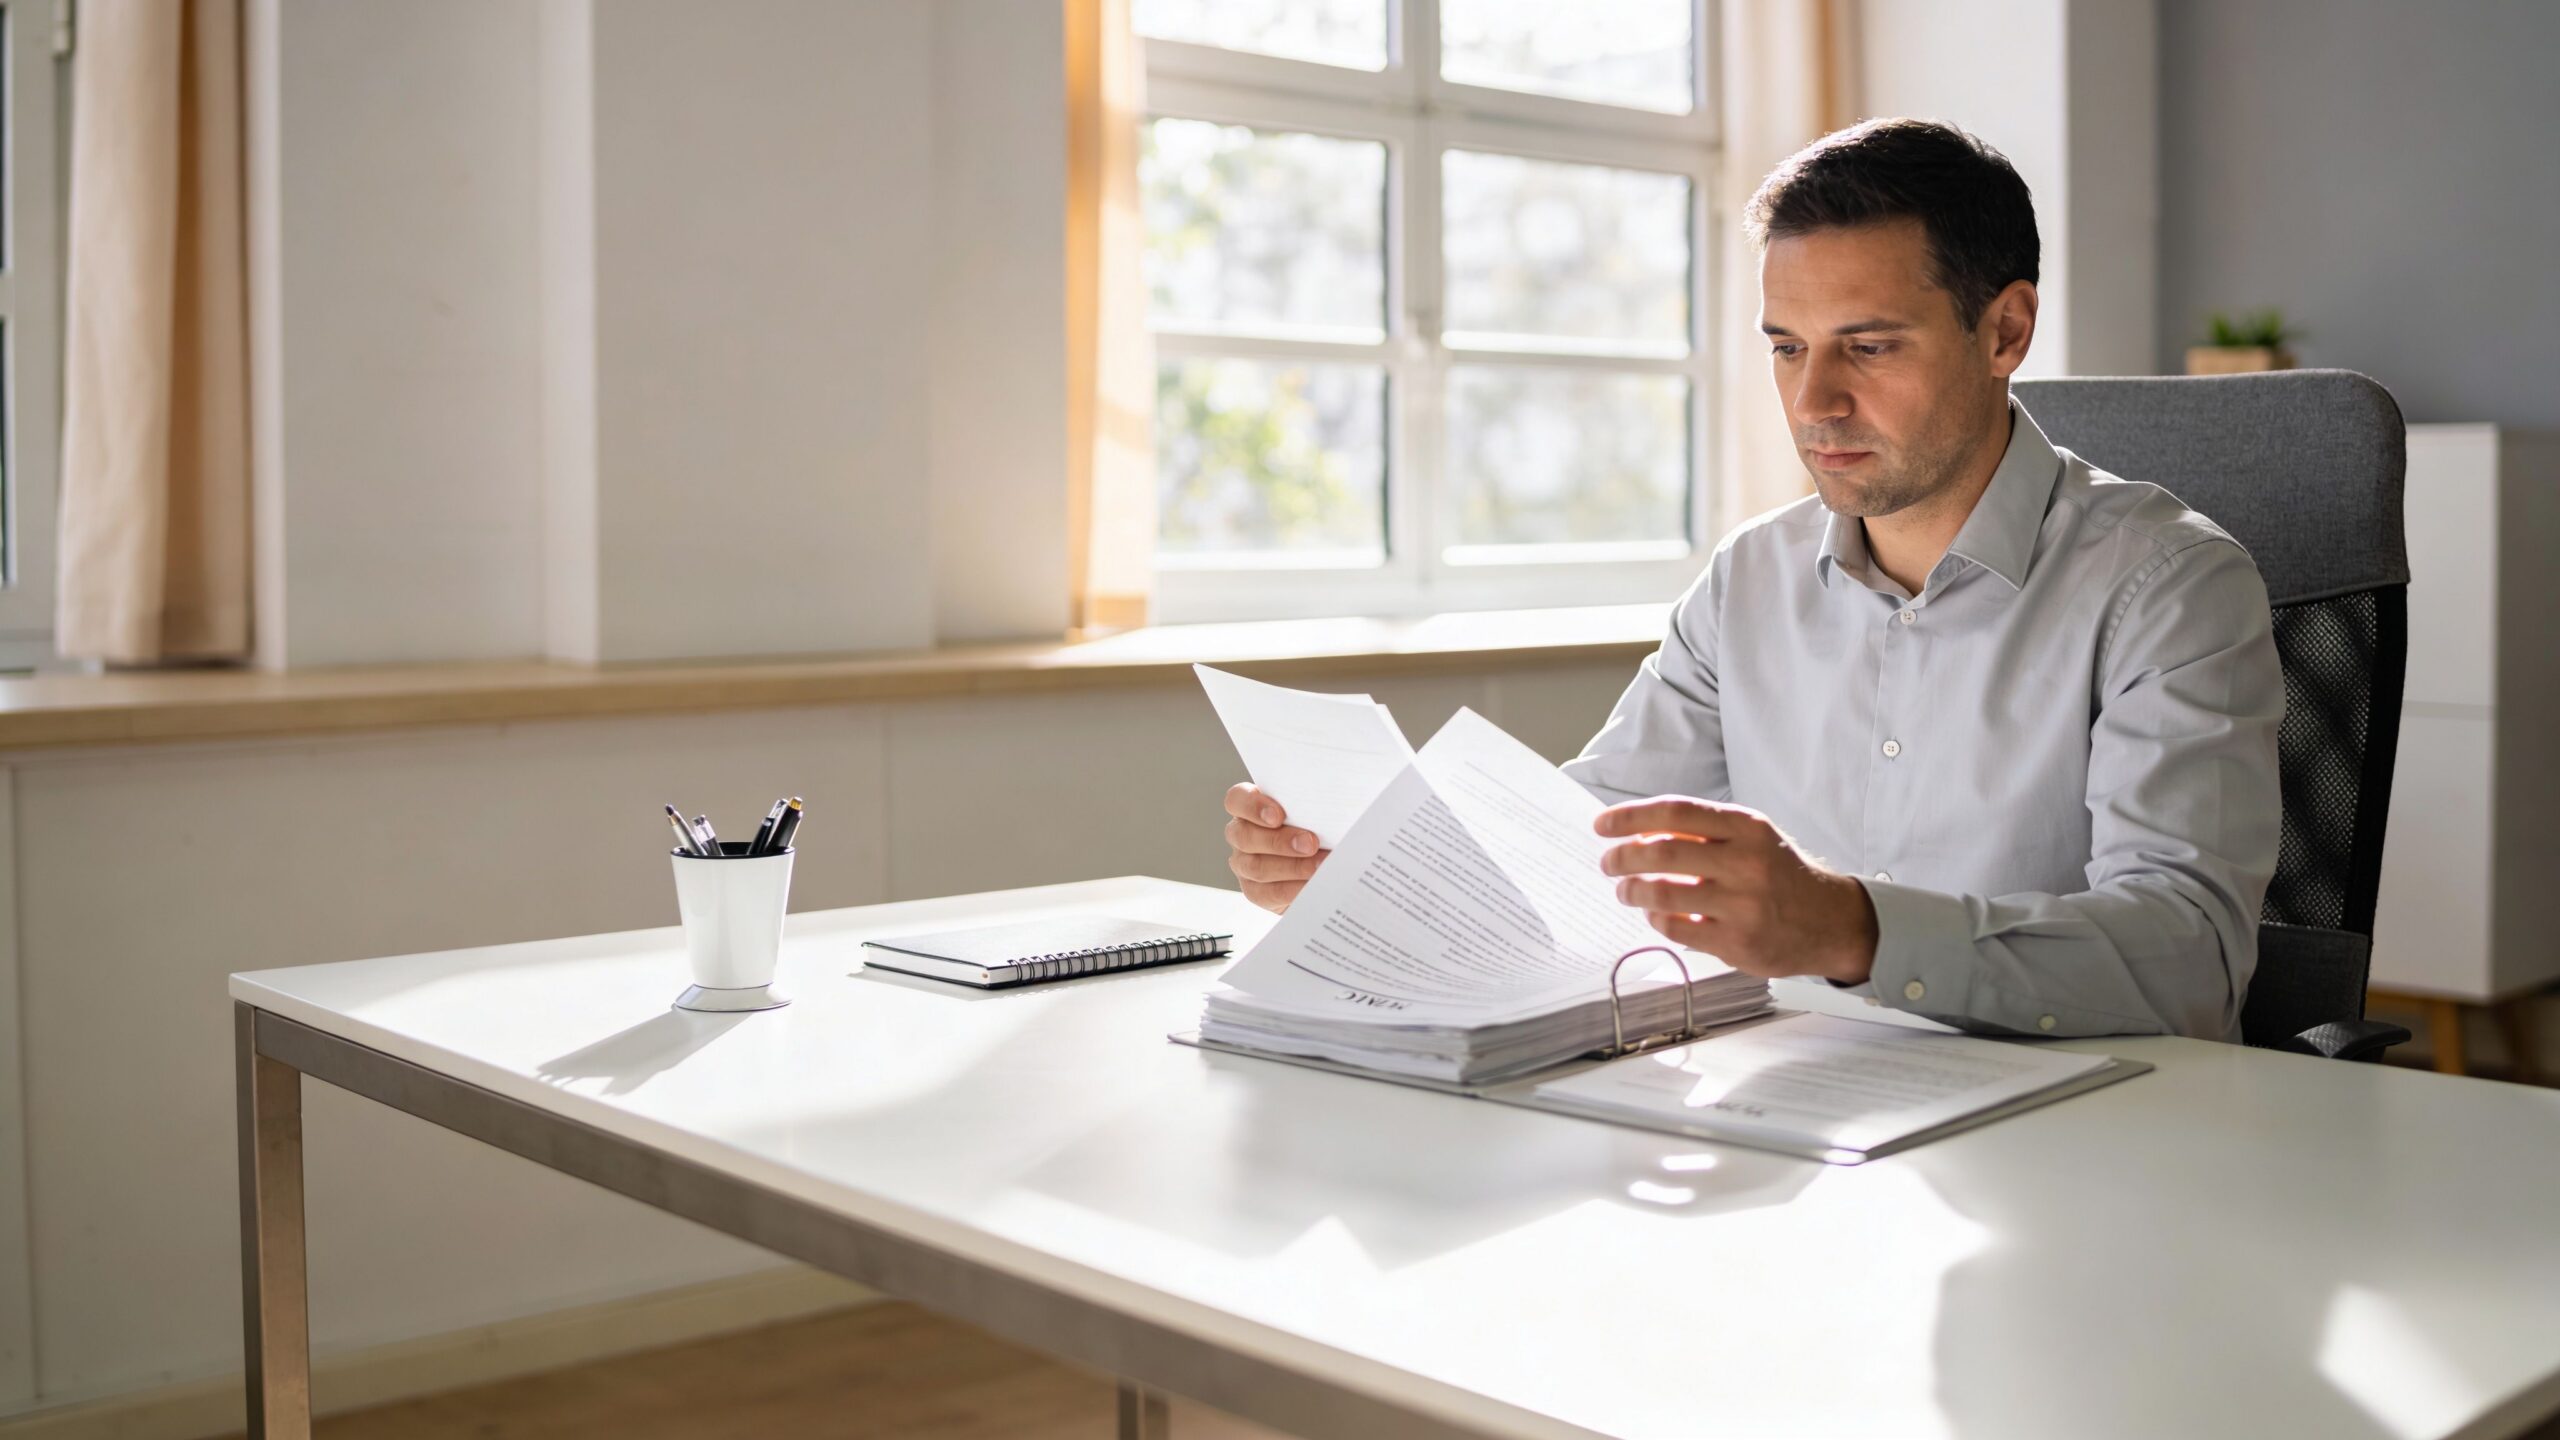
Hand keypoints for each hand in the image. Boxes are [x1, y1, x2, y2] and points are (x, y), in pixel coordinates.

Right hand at [1223, 782, 1326, 913]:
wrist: (1321, 862)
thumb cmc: (1318, 826)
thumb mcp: (1317, 811)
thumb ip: (1318, 806)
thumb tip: (1341, 808)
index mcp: (1250, 807)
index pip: (1237, 800)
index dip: (1253, 807)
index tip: (1278, 815)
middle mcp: (1241, 834)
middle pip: (1245, 836)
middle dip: (1279, 841)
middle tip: (1311, 843)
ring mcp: (1244, 864)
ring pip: (1256, 867)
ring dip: (1292, 866)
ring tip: (1320, 866)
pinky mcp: (1255, 891)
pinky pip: (1267, 892)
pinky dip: (1292, 889)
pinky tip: (1312, 884)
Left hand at [1595, 796, 1877, 983]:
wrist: (1829, 921)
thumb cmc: (1779, 873)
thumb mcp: (1751, 838)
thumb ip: (1702, 832)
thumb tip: (1637, 833)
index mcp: (1746, 827)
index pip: (1676, 811)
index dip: (1631, 816)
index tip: (1602, 825)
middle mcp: (1746, 862)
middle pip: (1663, 852)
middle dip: (1623, 857)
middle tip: (1608, 862)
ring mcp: (1743, 904)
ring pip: (1663, 894)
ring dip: (1632, 891)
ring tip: (1625, 890)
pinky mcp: (1737, 942)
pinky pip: (1676, 929)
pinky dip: (1656, 919)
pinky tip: (1654, 914)